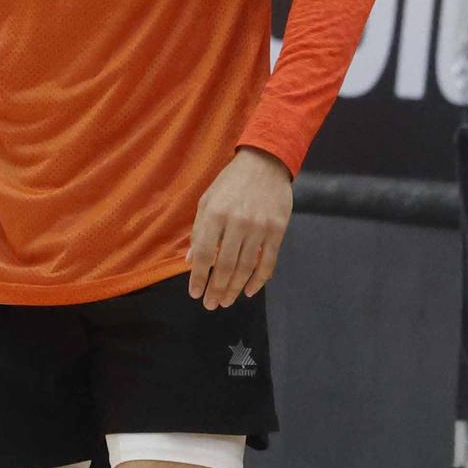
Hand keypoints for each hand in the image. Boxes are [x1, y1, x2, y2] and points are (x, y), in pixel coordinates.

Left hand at [187, 148, 293, 309]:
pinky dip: (259, 281)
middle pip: (225, 266)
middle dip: (216, 289)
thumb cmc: (231, 182)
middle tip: (211, 304)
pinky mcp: (277, 231)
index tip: (195, 293)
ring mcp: (259, 228)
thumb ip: (198, 230)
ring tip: (226, 301)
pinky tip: (250, 291)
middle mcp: (237, 223)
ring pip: (246, 268)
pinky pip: (268, 263)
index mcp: (215, 214)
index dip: (198, 277)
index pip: (203, 254)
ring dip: (235, 289)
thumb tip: (189, 261)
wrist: (265, 163)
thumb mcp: (207, 200)